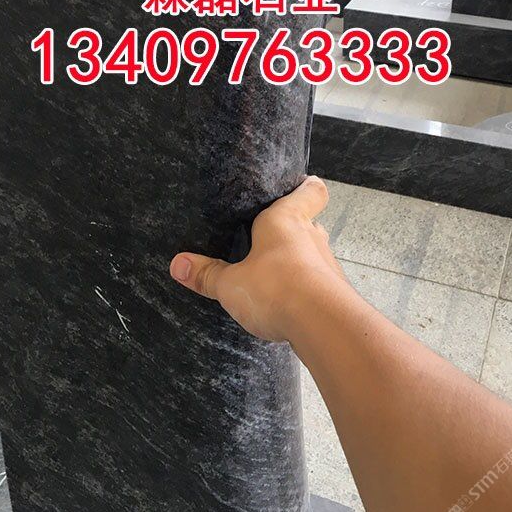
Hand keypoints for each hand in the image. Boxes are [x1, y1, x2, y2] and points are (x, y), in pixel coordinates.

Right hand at [169, 176, 346, 341]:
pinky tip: (289, 303)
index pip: (310, 191)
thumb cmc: (276, 289)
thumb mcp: (231, 284)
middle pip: (310, 222)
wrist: (323, 325)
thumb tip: (177, 265)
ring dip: (300, 261)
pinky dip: (307, 288)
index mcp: (286, 219)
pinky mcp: (334, 292)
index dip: (306, 188)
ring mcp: (327, 264)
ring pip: (315, 253)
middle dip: (294, 228)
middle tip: (272, 237)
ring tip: (276, 275)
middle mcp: (312, 236)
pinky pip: (319, 283)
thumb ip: (206, 274)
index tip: (300, 186)